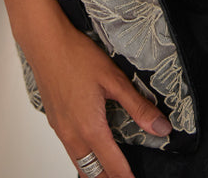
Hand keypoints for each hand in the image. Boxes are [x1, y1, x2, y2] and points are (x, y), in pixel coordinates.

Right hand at [0, 0, 170, 177]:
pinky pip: (70, 150)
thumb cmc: (77, 56)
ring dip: (96, 171)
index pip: (113, 167)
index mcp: (90, 128)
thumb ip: (138, 107)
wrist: (45, 43)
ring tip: (112, 170)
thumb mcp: (114, 80)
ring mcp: (60, 130)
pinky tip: (93, 146)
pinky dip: (83, 158)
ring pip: (79, 164)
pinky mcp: (55, 121)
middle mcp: (72, 136)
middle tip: (126, 176)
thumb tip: (162, 128)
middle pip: (93, 173)